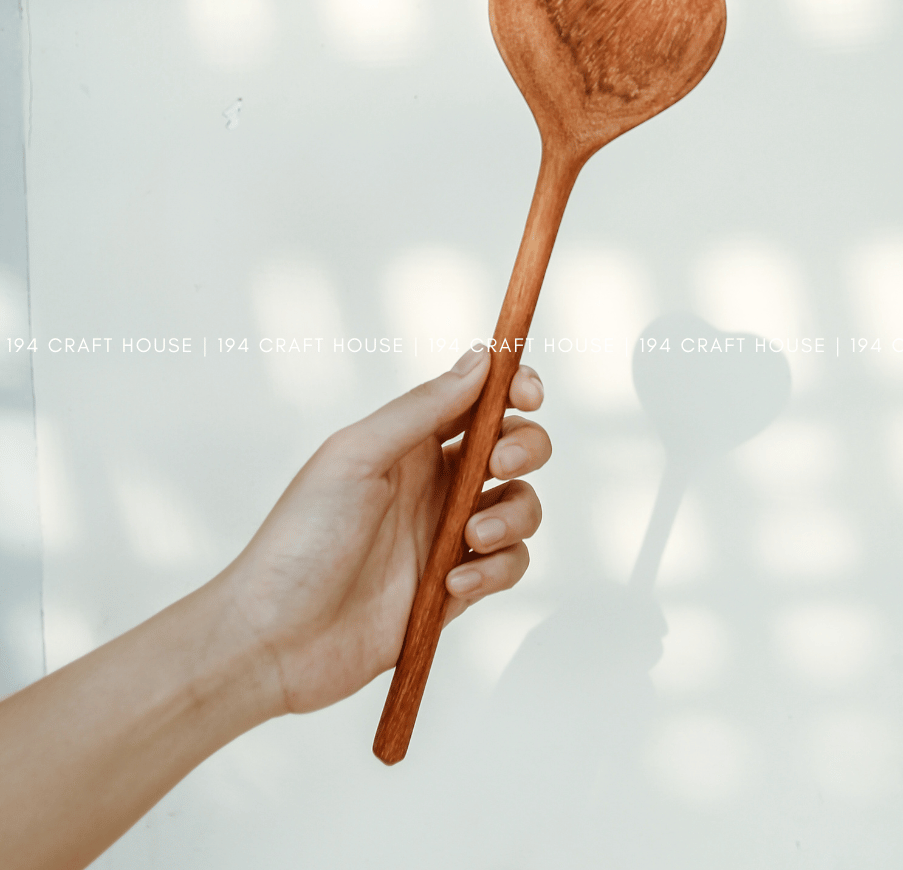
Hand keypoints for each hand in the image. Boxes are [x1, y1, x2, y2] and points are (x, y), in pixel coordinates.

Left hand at [224, 350, 550, 715]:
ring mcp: (449, 535)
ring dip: (513, 514)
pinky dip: (495, 569)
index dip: (514, 389)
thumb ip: (423, 409)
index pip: (478, 401)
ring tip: (470, 538)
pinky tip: (452, 583)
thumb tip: (480, 359)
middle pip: (514, 447)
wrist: (276, 639)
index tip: (529, 396)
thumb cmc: (300, 540)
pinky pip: (509, 564)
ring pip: (521, 505)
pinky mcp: (458, 587)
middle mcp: (436, 483)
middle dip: (525, 449)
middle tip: (499, 465)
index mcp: (409, 444)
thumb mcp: (357, 456)